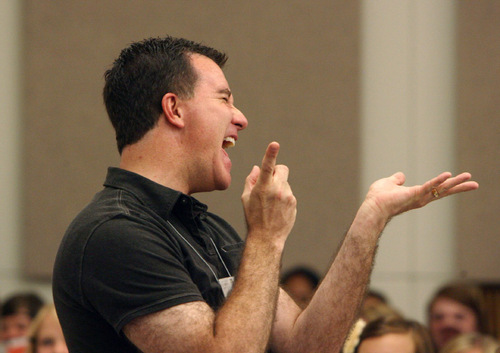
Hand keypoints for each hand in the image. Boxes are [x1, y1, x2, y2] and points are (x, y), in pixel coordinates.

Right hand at [241, 142, 296, 243]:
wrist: (266, 237)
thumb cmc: (253, 218)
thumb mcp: (246, 198)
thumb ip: (251, 180)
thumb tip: (257, 168)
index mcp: (263, 187)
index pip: (267, 166)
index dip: (270, 153)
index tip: (274, 144)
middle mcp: (277, 190)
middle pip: (282, 169)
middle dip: (276, 171)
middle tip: (269, 182)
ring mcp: (288, 196)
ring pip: (285, 182)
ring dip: (279, 187)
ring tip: (271, 203)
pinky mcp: (294, 202)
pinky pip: (288, 193)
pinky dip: (283, 197)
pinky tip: (277, 209)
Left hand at [362, 171, 478, 219]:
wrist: (372, 207)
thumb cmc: (378, 198)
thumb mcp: (389, 184)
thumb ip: (396, 180)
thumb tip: (401, 176)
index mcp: (416, 194)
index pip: (436, 189)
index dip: (447, 185)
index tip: (459, 180)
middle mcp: (420, 198)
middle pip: (443, 191)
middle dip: (459, 187)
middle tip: (475, 184)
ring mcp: (418, 197)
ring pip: (440, 189)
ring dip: (455, 183)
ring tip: (469, 178)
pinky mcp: (413, 194)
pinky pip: (428, 187)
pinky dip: (438, 181)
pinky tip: (448, 175)